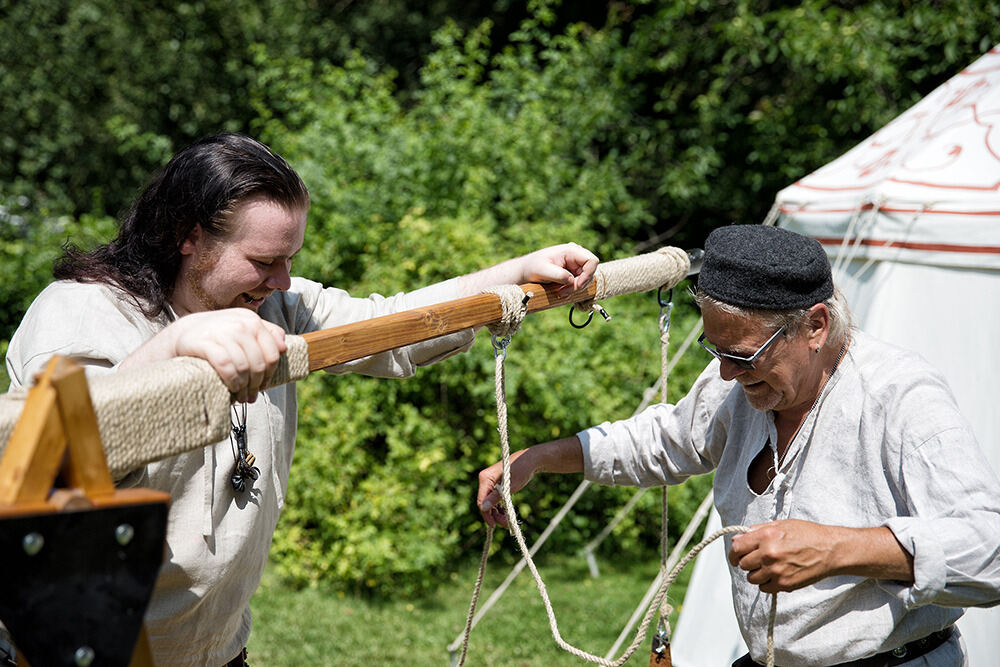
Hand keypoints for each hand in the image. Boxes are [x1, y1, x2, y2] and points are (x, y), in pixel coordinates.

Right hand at [124, 308, 287, 402]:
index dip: (270, 374)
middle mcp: (240, 323)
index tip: (263, 385)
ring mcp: (222, 332)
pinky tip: (231, 388)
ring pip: (244, 367)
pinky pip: (227, 367)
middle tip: (251, 397)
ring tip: (241, 396)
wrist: (184, 334)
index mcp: (252, 320)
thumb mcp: (243, 330)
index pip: (273, 353)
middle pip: (259, 363)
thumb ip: (266, 334)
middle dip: (257, 384)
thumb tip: (284, 347)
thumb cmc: (219, 337)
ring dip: (244, 387)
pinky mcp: (206, 343)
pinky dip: (232, 381)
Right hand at [477, 449, 537, 527]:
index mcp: (485, 478)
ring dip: (497, 513)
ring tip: (508, 521)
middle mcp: (485, 480)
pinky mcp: (495, 485)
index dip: (486, 514)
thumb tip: (483, 508)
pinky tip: (506, 514)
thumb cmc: (522, 469)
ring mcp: (489, 482)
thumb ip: (496, 497)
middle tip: (506, 524)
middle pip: (485, 503)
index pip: (481, 501)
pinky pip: (493, 499)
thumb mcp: (510, 486)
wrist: (530, 460)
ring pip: (489, 503)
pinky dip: (499, 507)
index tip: (494, 525)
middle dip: (494, 515)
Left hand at [516, 242, 598, 291]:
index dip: (588, 274)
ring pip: (586, 279)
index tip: (577, 285)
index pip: (592, 260)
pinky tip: (561, 291)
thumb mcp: (542, 270)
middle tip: (564, 292)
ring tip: (560, 292)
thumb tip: (571, 280)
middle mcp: (576, 255)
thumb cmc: (532, 267)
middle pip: (590, 272)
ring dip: (575, 288)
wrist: (526, 271)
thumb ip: (558, 274)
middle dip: (579, 284)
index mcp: (571, 250)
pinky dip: (572, 289)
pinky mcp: (573, 272)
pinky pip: (580, 282)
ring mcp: (575, 264)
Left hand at [728, 520, 912, 593]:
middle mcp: (768, 554)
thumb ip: (757, 531)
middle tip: (758, 559)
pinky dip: (767, 583)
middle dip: (747, 562)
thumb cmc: (806, 534)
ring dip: (757, 573)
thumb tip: (737, 539)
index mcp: (766, 536)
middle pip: (742, 564)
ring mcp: (776, 571)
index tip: (736, 556)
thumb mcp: (781, 525)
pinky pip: (764, 588)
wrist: (830, 550)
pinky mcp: (784, 585)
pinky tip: (777, 575)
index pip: (737, 548)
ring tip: (769, 567)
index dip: (734, 552)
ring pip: (751, 578)